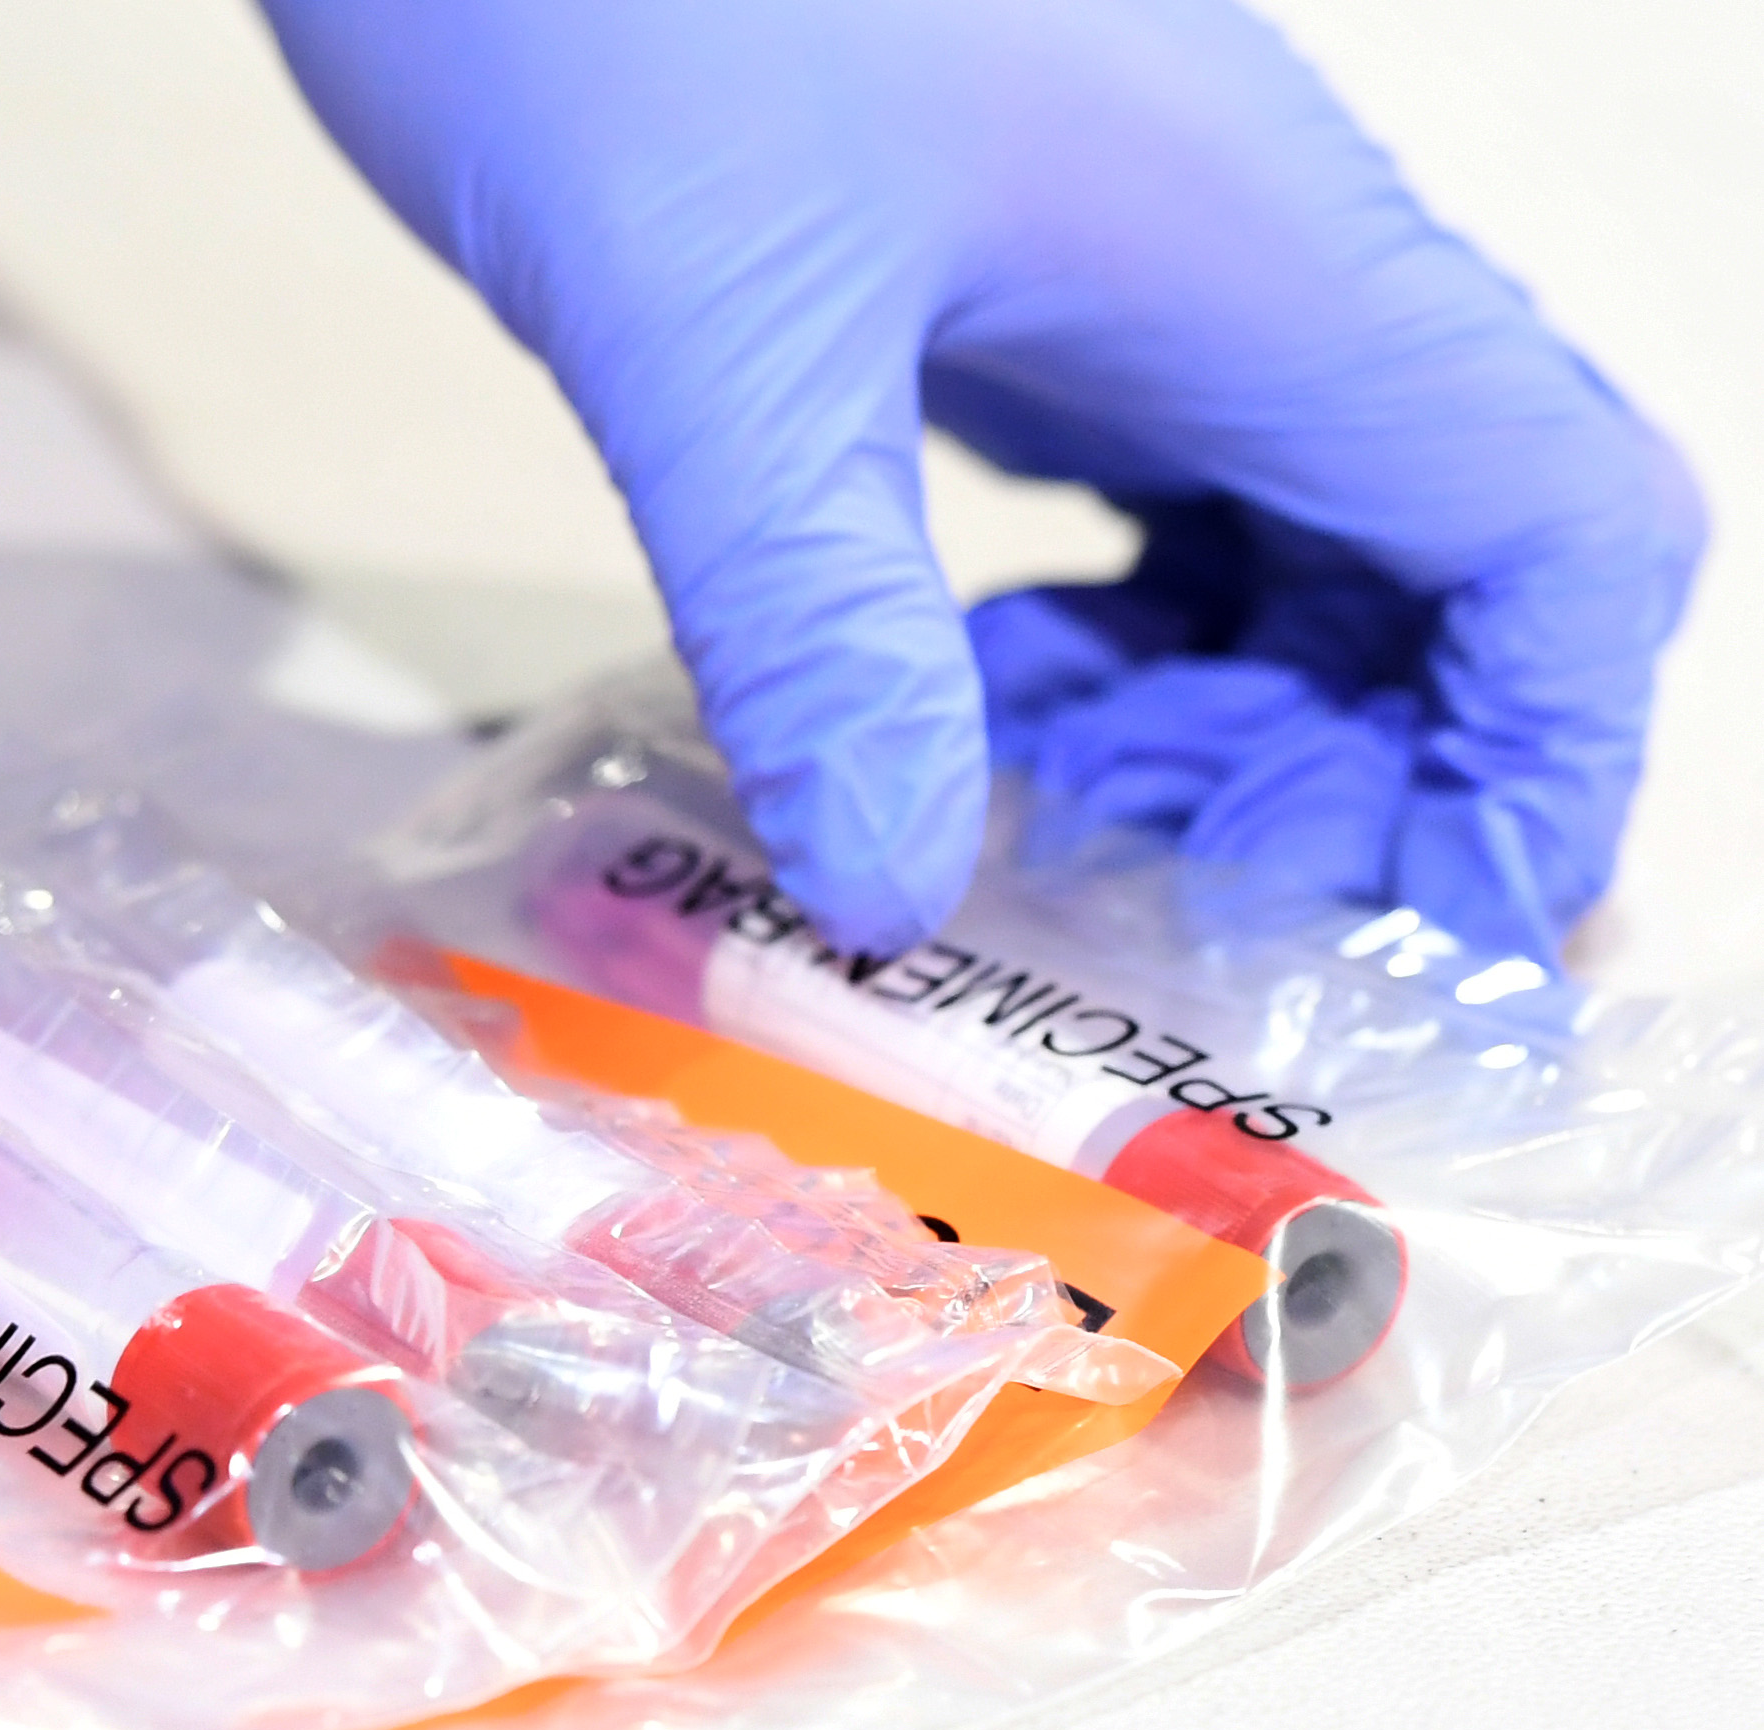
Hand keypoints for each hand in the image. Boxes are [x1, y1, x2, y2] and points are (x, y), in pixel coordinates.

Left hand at [263, 0, 1698, 962]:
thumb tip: (901, 902)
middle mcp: (1235, 247)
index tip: (1410, 957)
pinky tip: (945, 686)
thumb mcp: (706, 341)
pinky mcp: (984, 251)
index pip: (1555, 538)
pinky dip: (1091, 622)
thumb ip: (817, 628)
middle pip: (1438, 556)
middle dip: (1345, 773)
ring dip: (1209, 709)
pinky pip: (1136, 472)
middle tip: (1138, 910)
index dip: (1536, 771)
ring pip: (1285, 522)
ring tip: (1024, 819)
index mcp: (1257, 258)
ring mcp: (1115, 240)